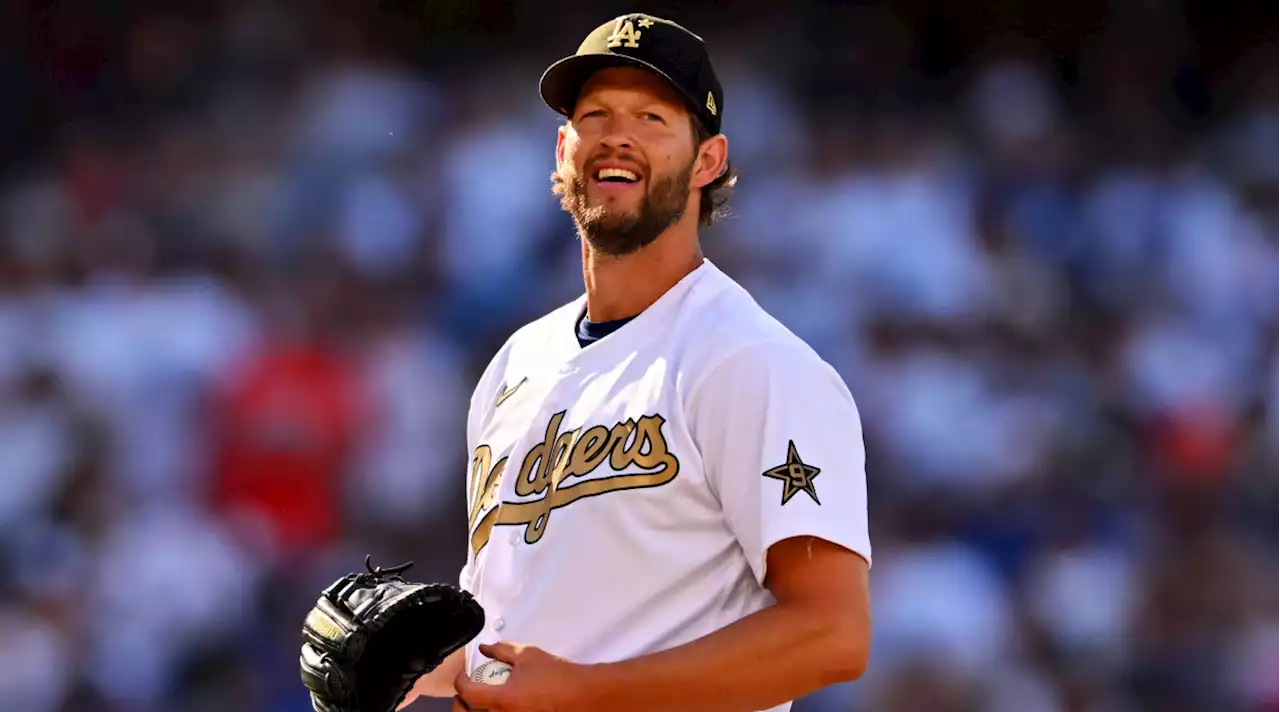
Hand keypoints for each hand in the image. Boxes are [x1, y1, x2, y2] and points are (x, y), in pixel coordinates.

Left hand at [453, 642, 591, 711]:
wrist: (582, 695)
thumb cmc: (558, 677)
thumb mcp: (527, 655)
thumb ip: (502, 650)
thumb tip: (486, 648)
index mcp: (502, 700)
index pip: (467, 693)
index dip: (460, 681)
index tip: (463, 675)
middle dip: (460, 704)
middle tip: (464, 693)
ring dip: (475, 711)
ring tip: (478, 702)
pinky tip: (498, 707)